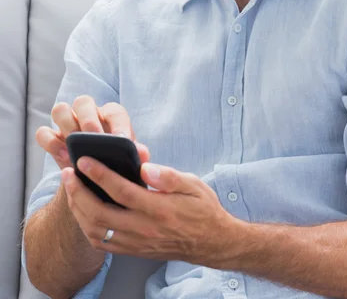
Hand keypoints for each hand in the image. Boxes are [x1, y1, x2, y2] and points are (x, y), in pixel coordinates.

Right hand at [36, 95, 149, 169]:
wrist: (94, 183)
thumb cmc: (116, 166)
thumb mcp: (128, 163)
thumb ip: (135, 156)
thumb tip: (142, 154)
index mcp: (110, 117)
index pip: (114, 111)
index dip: (118, 123)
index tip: (122, 140)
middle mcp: (88, 114)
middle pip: (83, 102)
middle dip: (88, 119)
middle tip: (94, 138)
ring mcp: (68, 124)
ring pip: (60, 110)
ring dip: (66, 126)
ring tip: (74, 149)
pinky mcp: (52, 137)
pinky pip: (43, 132)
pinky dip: (51, 142)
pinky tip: (62, 157)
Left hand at [61, 158, 237, 266]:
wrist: (212, 243)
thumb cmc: (202, 209)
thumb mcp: (193, 185)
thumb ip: (169, 176)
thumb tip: (146, 166)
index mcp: (159, 209)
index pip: (121, 190)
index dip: (100, 174)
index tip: (84, 160)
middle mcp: (145, 229)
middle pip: (100, 213)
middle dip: (79, 191)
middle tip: (69, 172)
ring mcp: (137, 243)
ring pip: (96, 230)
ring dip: (78, 209)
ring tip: (72, 189)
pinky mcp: (134, 251)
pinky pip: (102, 244)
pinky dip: (87, 227)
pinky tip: (83, 211)